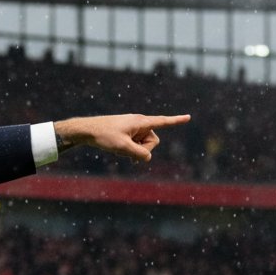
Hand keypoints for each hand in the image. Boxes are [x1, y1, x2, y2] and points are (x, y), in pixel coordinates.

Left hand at [53, 114, 190, 162]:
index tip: (188, 117)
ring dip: (135, 151)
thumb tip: (148, 157)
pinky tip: (118, 151)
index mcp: (141, 122)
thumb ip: (139, 154)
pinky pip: (135, 144)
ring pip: (143, 144)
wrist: (87, 130)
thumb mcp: (123, 148)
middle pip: (153, 141)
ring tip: (119, 150)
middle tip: (128, 152)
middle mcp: (139, 123)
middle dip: (144, 149)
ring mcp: (133, 128)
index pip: (162, 121)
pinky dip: (130, 150)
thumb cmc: (104, 136)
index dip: (176, 121)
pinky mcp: (127, 132)